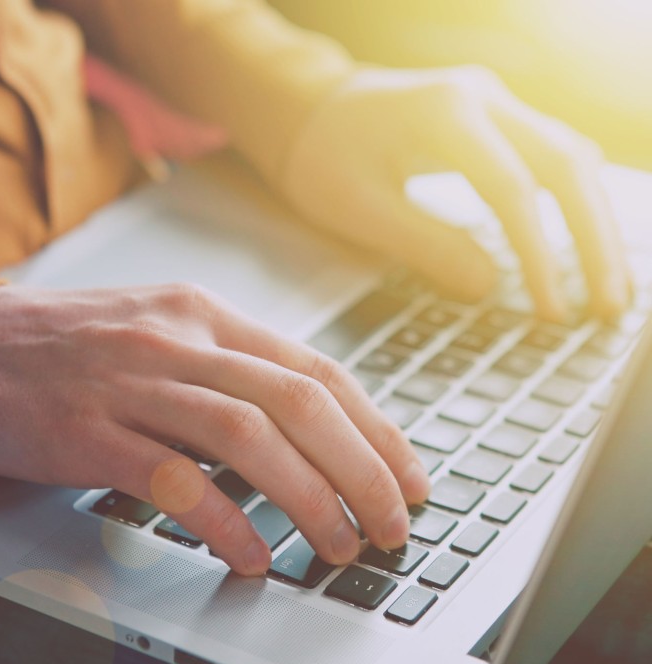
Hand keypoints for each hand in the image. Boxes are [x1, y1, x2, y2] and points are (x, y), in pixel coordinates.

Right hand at [0, 283, 429, 574]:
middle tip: (393, 523)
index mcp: (205, 317)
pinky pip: (172, 478)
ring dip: (309, 497)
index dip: (376, 428)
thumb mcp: (161, 335)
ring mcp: (131, 383)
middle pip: (297, 402)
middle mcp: (177, 341)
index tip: (410, 476)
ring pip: (247, 436)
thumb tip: (309, 432)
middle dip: (362, 468)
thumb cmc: (70, 349)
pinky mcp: (85, 431)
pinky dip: (224, 521)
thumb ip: (229, 372)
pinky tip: (254, 556)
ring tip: (340, 545)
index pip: (316, 370)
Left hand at [282, 66, 631, 318]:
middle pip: (565, 165)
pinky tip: (585, 247)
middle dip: (594, 240)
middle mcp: (483, 96)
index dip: (538, 255)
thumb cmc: (321, 158)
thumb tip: (490, 289)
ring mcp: (494, 103)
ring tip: (611, 287)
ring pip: (570, 158)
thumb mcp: (360, 209)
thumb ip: (426, 247)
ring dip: (595, 223)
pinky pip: (551, 159)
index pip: (511, 188)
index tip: (550, 311)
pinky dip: (574, 205)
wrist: (308, 110)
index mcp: (444, 113)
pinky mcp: (495, 120)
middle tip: (609, 307)